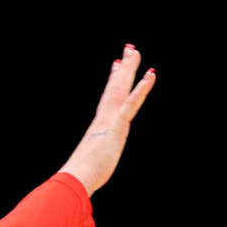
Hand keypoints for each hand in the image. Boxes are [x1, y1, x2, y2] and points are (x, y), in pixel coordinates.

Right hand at [58, 44, 155, 196]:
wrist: (76, 177)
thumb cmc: (83, 174)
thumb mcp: (94, 160)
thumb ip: (97, 155)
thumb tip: (91, 161)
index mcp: (101, 124)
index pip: (109, 97)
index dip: (114, 80)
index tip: (117, 65)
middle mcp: (105, 117)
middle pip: (115, 87)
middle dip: (123, 67)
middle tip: (129, 49)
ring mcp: (111, 119)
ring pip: (122, 88)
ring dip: (129, 69)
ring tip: (135, 51)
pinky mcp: (117, 125)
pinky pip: (131, 102)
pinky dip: (141, 88)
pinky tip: (150, 75)